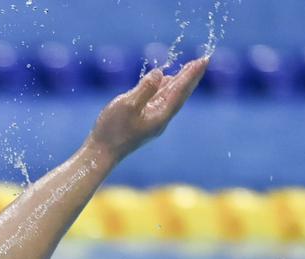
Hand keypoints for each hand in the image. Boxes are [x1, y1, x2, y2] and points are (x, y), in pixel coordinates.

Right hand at [87, 57, 207, 160]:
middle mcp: (161, 118)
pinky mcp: (143, 122)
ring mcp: (152, 121)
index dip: (191, 74)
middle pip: (180, 95)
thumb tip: (159, 73)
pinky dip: (165, 90)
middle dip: (190, 78)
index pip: (180, 90)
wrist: (101, 154)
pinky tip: (165, 84)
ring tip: (188, 70)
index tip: (203, 60)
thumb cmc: (112, 130)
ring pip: (170, 98)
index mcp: (161, 115)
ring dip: (179, 83)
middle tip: (202, 61)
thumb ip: (145, 88)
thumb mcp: (127, 105)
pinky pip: (159, 102)